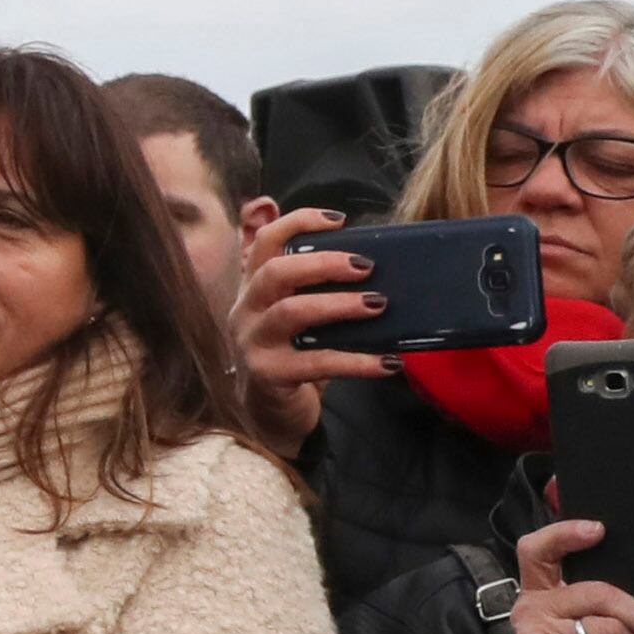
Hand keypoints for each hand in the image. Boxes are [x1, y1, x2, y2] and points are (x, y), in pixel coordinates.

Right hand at [230, 208, 396, 445]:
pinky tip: (388, 362)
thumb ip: (315, 290)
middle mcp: (246, 310)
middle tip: (366, 266)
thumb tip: (372, 266)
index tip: (338, 220)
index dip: (298, 223)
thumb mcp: (298, 318)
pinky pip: (317, 362)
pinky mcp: (269, 375)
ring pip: (291, 311)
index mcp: (253, 288)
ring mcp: (253, 343)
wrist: (269, 414)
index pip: (265, 242)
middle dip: (323, 263)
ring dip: (339, 305)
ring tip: (378, 305)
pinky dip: (357, 361)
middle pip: (275, 272)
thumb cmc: (293, 355)